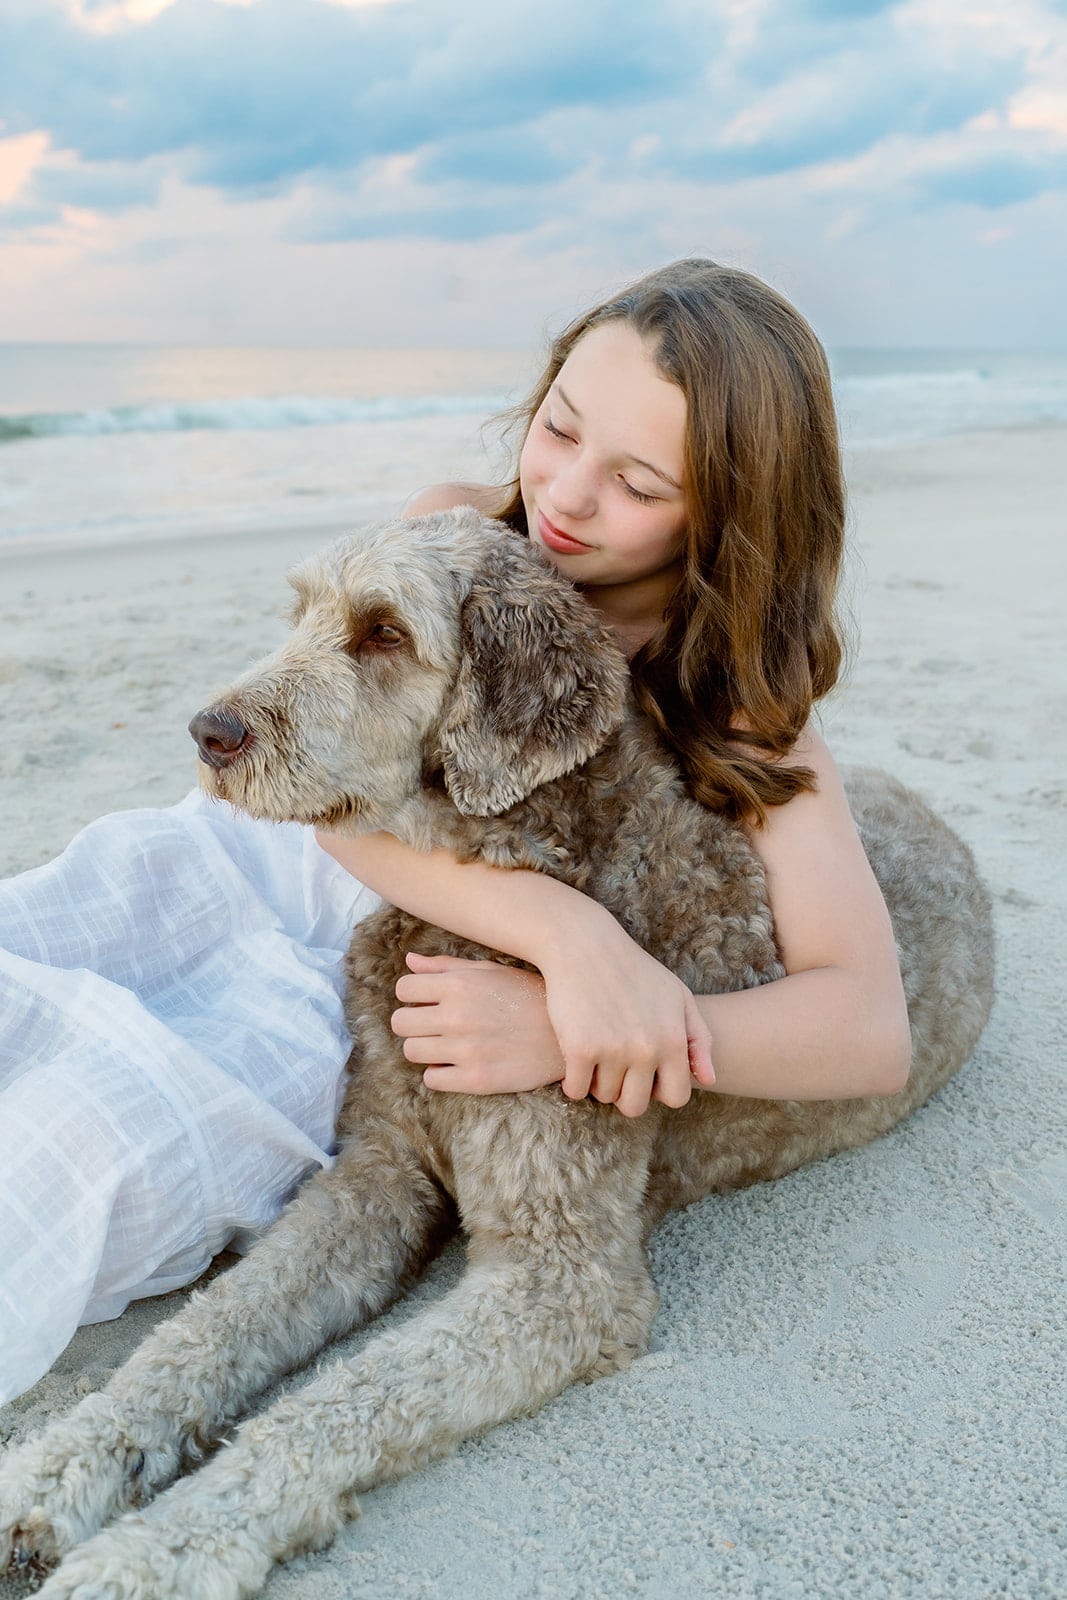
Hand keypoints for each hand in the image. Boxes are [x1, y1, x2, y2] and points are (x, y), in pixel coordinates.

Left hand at [391, 952, 565, 1094]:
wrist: (569, 1033)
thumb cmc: (529, 996)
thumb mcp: (491, 971)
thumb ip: (447, 967)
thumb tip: (410, 962)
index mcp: (459, 984)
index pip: (404, 989)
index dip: (413, 995)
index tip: (427, 1002)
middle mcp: (458, 1015)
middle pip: (400, 1023)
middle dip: (413, 1023)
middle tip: (434, 1026)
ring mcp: (466, 1049)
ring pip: (412, 1051)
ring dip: (425, 1048)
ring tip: (446, 1045)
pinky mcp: (477, 1079)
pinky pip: (432, 1079)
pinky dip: (439, 1072)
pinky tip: (458, 1064)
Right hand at [538, 914, 714, 1116]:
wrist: (584, 944)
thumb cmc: (634, 970)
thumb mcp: (677, 996)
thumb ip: (699, 1039)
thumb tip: (709, 1079)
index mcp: (674, 1040)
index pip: (676, 1097)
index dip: (659, 1090)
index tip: (645, 1073)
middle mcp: (647, 1049)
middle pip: (636, 1105)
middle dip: (624, 1092)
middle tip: (616, 1067)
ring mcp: (613, 1050)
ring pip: (604, 1096)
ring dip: (597, 1081)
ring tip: (596, 1053)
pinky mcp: (579, 1048)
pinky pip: (575, 1089)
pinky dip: (573, 1080)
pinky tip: (575, 1057)